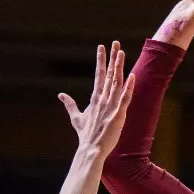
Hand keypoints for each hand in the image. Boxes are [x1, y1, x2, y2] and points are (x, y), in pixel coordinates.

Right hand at [58, 41, 135, 156]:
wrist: (91, 150)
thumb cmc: (86, 135)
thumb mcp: (76, 117)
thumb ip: (69, 105)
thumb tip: (60, 95)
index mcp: (95, 98)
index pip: (98, 75)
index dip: (100, 60)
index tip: (101, 47)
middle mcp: (102, 99)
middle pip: (108, 74)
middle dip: (111, 58)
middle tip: (115, 42)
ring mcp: (110, 107)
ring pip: (116, 83)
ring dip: (119, 67)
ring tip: (121, 52)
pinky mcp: (117, 115)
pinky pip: (124, 99)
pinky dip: (128, 88)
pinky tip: (132, 77)